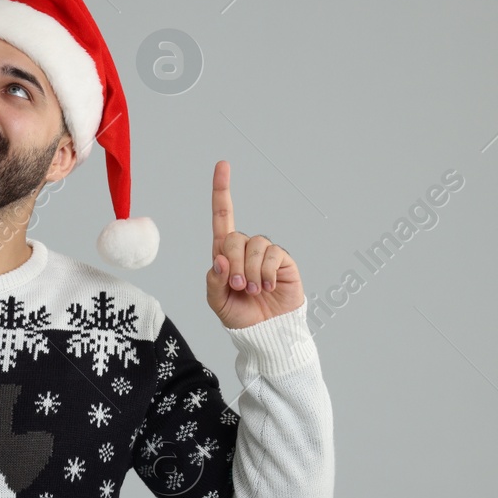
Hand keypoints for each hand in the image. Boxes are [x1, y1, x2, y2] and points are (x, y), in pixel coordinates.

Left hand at [205, 160, 303, 328]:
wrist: (266, 332)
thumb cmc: (240, 315)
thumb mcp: (217, 301)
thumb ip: (214, 280)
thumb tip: (221, 259)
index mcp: (225, 253)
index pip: (222, 216)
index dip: (221, 190)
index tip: (222, 164)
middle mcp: (245, 248)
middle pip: (234, 237)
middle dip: (234, 264)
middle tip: (240, 286)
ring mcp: (265, 253)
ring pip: (254, 244)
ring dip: (251, 271)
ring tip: (254, 289)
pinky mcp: (283, 260)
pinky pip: (272, 254)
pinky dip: (267, 272)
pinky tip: (269, 286)